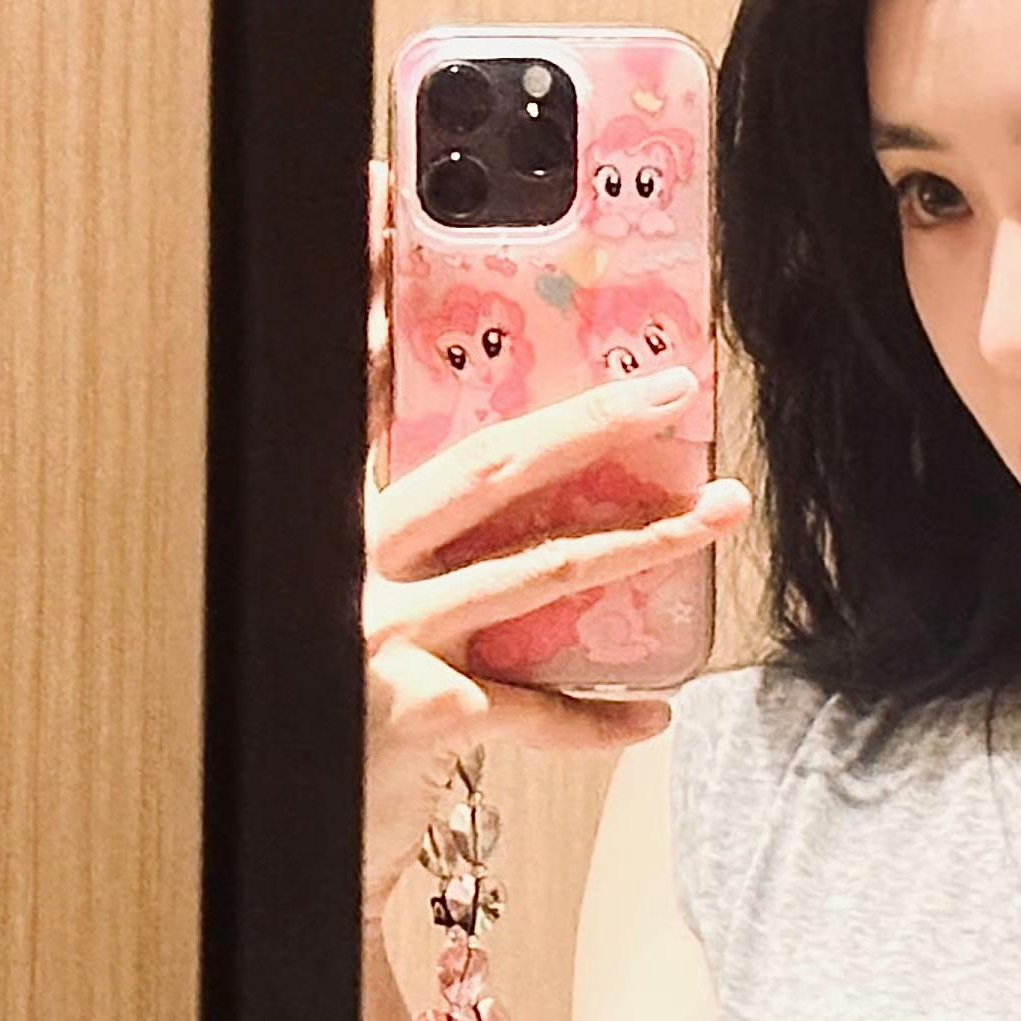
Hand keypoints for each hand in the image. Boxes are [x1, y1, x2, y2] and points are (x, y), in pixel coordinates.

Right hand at [360, 159, 753, 959]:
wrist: (303, 830)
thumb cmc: (354, 700)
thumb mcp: (374, 593)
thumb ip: (426, 523)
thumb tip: (530, 442)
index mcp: (341, 515)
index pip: (361, 388)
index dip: (366, 287)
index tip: (386, 190)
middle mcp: (353, 563)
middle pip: (482, 469)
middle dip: (588, 421)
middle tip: (673, 388)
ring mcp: (380, 640)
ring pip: (532, 574)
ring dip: (637, 543)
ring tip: (717, 512)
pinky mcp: (416, 720)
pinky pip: (535, 710)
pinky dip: (601, 717)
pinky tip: (656, 713)